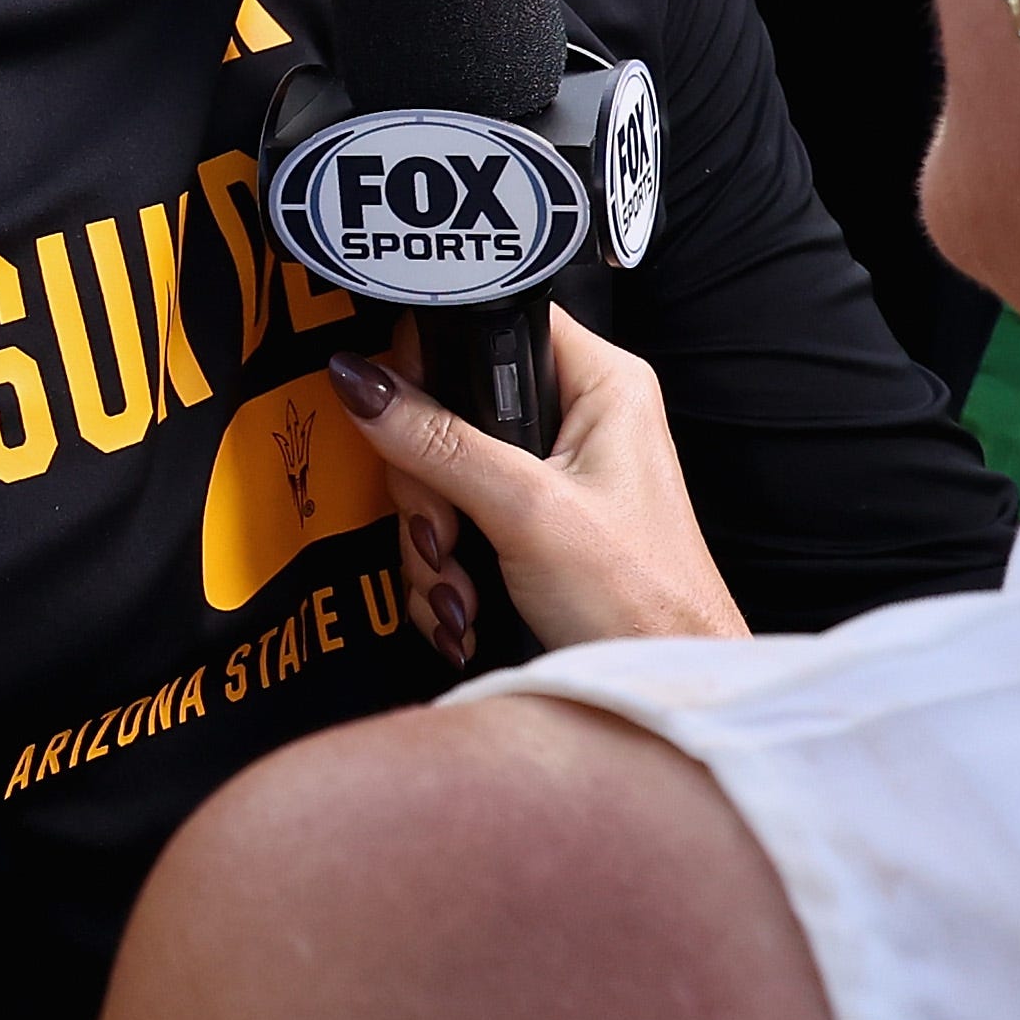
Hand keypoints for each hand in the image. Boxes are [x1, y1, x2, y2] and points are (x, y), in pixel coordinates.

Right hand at [341, 308, 744, 660]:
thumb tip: (364, 383)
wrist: (654, 697)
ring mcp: (544, 481)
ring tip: (462, 591)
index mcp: (598, 384)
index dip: (436, 364)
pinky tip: (466, 610)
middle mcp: (573, 422)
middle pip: (446, 412)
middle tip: (447, 533)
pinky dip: (444, 575)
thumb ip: (438, 443)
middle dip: (429, 492)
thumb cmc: (642, 604)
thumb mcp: (526, 511)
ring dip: (432, 546)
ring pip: (437, 478)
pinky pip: (449, 527)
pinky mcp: (523, 532)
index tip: (406, 416)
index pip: (492, 322)